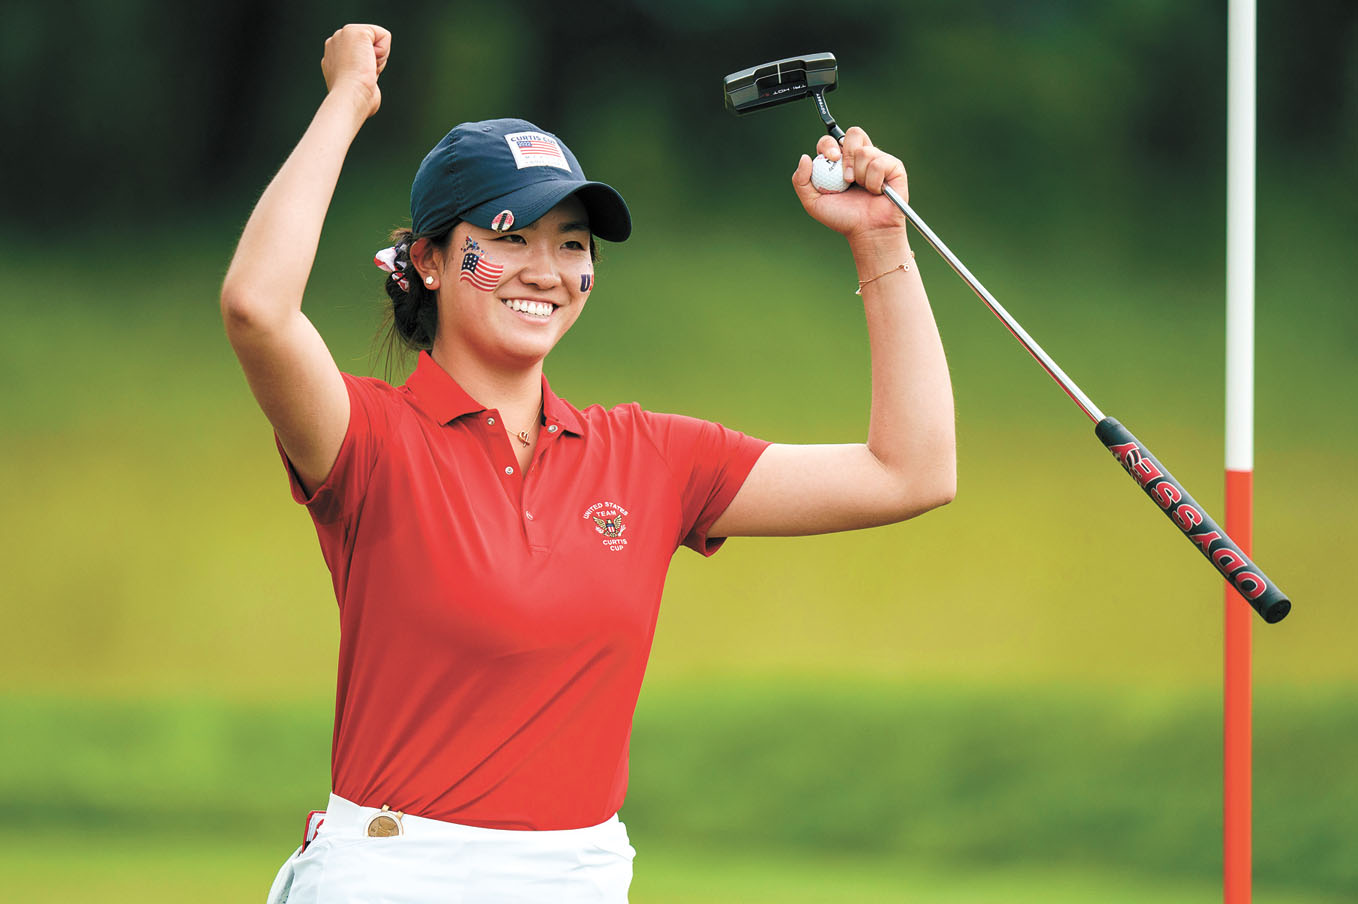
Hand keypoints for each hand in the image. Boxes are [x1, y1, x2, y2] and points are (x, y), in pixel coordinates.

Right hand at [321, 24, 390, 118]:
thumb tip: (371, 85)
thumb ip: (362, 78)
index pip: (363, 53)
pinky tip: (370, 63)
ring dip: (378, 59)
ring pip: (377, 39)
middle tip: (362, 75)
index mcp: (333, 56)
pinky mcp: (355, 31)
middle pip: (371, 44)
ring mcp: (342, 35)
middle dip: (374, 61)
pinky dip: (384, 52)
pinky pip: (384, 35)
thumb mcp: (357, 88)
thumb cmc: (355, 102)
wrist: (349, 98)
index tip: (359, 80)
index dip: (368, 68)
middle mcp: (335, 42)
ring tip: (364, 70)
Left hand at [791, 127, 908, 242]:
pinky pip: (881, 163)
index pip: (831, 140)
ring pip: (866, 150)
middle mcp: (859, 157)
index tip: (831, 159)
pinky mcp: (894, 167)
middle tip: (846, 177)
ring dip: (860, 174)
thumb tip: (805, 157)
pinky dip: (874, 181)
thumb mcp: (813, 202)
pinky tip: (876, 191)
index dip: (829, 145)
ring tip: (862, 189)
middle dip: (847, 153)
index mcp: (839, 162)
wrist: (866, 231)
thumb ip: (801, 181)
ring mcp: (877, 160)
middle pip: (854, 133)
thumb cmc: (842, 218)